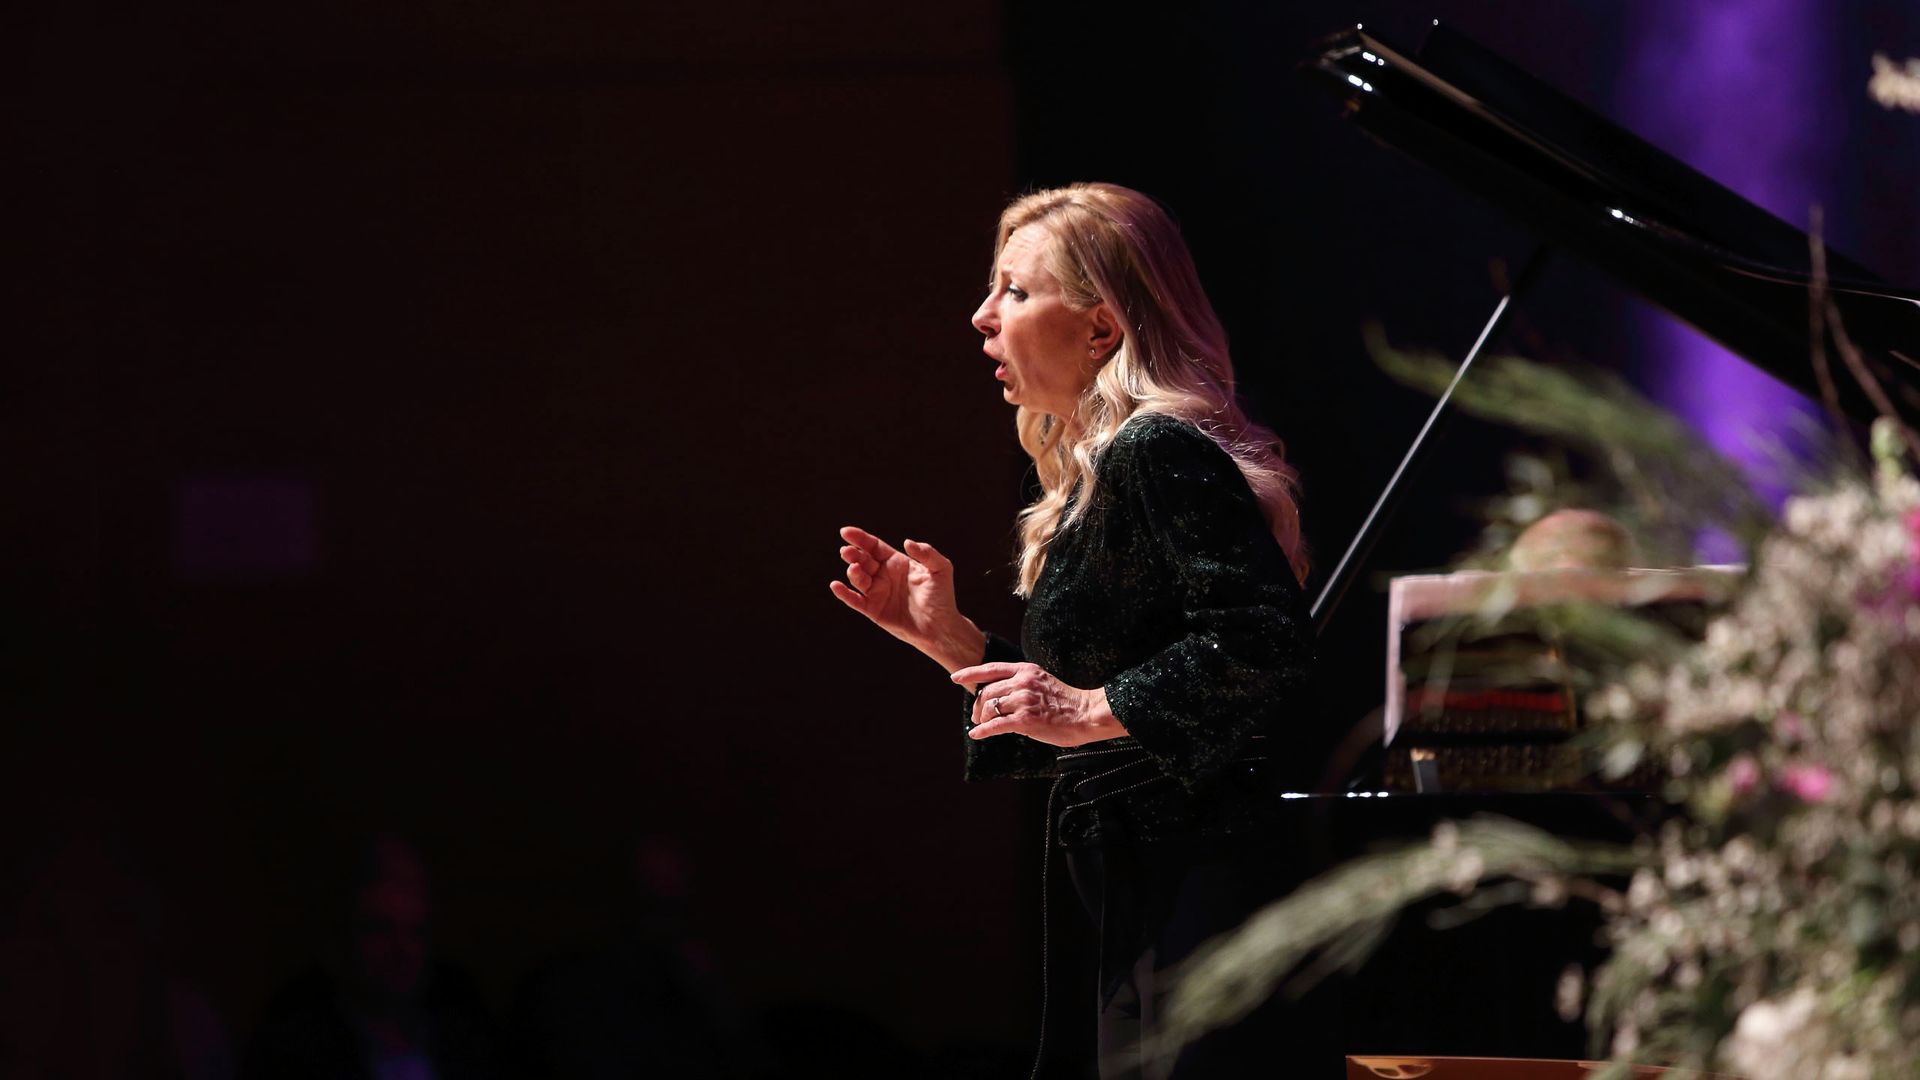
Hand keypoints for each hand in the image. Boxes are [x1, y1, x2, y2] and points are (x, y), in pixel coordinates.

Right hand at [831, 526, 984, 671]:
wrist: (941, 627)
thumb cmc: (942, 597)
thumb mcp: (941, 569)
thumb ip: (926, 553)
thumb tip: (907, 542)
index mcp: (896, 562)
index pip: (874, 546)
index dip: (860, 538)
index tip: (846, 532)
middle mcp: (884, 575)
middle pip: (862, 560)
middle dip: (853, 554)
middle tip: (846, 551)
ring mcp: (877, 593)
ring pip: (858, 579)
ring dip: (853, 572)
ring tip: (855, 569)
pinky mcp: (873, 610)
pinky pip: (855, 601)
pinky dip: (844, 594)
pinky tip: (836, 586)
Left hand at [951, 662, 1125, 746]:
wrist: (1087, 714)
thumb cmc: (1067, 702)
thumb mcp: (1043, 683)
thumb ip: (1023, 684)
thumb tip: (1002, 696)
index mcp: (1026, 670)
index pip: (991, 668)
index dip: (970, 673)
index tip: (956, 678)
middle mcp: (1023, 682)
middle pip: (987, 691)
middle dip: (978, 705)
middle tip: (977, 715)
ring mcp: (1023, 700)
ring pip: (990, 707)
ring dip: (981, 717)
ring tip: (981, 724)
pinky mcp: (1025, 720)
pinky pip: (996, 725)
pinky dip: (983, 731)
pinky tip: (977, 734)